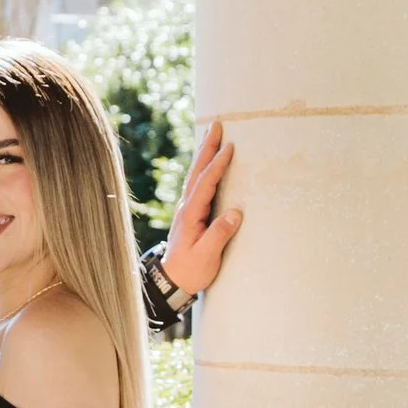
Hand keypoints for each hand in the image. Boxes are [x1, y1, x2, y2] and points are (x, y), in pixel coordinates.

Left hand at [161, 119, 241, 300]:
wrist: (171, 281)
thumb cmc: (190, 271)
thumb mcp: (206, 256)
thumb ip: (219, 234)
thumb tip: (236, 213)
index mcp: (191, 214)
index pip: (206, 183)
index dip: (218, 165)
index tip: (229, 147)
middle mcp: (187, 207)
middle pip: (197, 171)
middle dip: (207, 147)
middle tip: (216, 125)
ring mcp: (188, 209)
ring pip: (196, 175)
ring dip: (204, 154)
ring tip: (212, 135)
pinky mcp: (191, 214)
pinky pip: (198, 184)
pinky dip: (203, 168)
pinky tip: (207, 163)